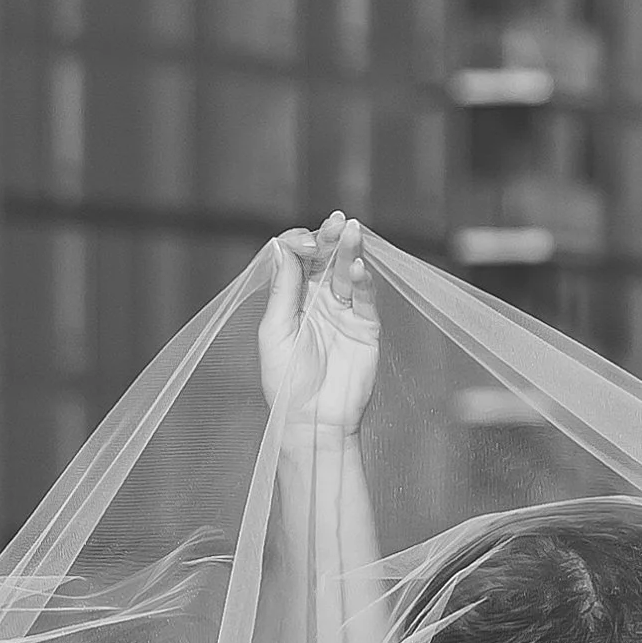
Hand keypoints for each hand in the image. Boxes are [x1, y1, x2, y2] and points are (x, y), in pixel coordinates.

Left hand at [258, 212, 379, 441]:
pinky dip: (365, 280)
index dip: (301, 244)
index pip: (299, 259)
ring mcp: (344, 312)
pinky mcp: (366, 327)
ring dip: (350, 250)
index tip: (302, 242)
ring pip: (348, 272)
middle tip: (335, 221)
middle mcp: (319, 301)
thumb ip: (282, 289)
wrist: (312, 421)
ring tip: (351, 231)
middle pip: (326, 259)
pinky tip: (358, 266)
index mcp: (293, 300)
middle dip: (329, 237)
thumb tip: (280, 246)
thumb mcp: (274, 331)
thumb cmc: (285, 382)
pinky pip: (367, 298)